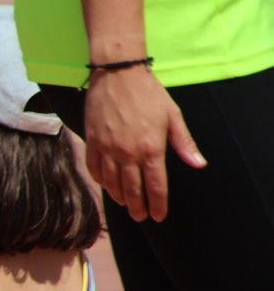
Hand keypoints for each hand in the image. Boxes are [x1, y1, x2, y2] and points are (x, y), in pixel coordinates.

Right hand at [83, 65, 204, 221]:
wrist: (118, 74)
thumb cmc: (149, 93)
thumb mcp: (173, 116)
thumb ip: (184, 143)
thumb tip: (198, 164)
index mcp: (151, 149)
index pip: (155, 186)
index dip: (157, 204)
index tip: (158, 216)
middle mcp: (127, 153)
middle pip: (132, 189)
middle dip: (137, 207)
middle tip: (140, 217)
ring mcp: (107, 148)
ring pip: (111, 182)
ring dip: (119, 197)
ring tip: (125, 204)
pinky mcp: (92, 141)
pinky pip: (94, 168)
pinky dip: (100, 180)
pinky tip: (106, 185)